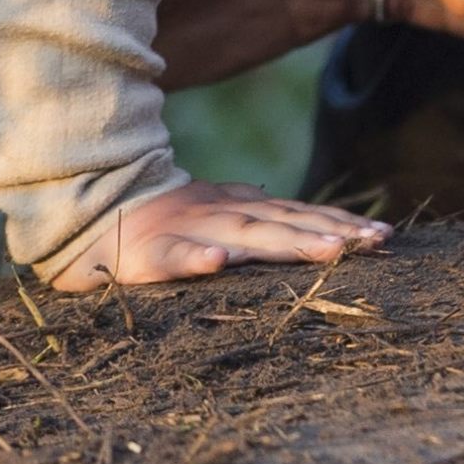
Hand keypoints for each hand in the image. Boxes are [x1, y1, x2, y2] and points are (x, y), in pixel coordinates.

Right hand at [44, 179, 389, 290]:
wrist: (80, 213)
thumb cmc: (148, 218)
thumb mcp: (201, 207)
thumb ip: (240, 205)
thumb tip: (278, 199)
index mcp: (230, 208)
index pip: (295, 215)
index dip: (338, 223)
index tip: (382, 236)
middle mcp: (215, 215)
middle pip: (282, 224)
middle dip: (331, 233)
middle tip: (375, 243)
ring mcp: (183, 231)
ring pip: (241, 237)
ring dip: (287, 243)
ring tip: (331, 251)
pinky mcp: (145, 254)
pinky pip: (172, 257)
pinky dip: (195, 258)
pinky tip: (218, 264)